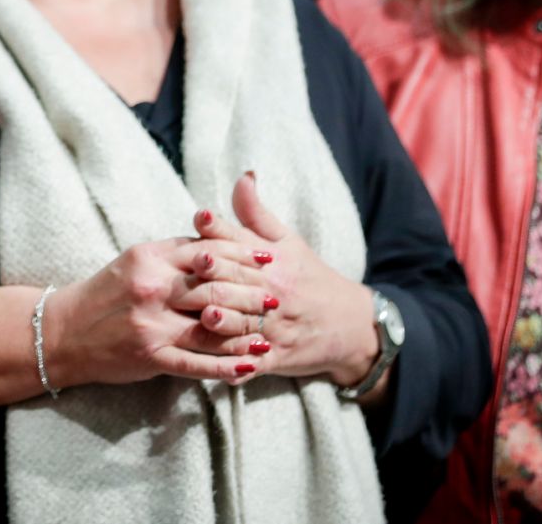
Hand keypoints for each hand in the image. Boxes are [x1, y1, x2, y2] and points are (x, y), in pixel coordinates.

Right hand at [47, 238, 261, 388]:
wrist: (62, 332)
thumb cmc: (104, 294)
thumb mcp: (134, 261)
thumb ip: (173, 253)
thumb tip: (215, 245)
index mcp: (150, 257)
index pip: (206, 250)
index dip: (240, 253)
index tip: (266, 257)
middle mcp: (152, 286)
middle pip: (214, 286)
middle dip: (249, 292)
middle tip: (275, 297)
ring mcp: (150, 323)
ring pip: (210, 325)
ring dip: (245, 331)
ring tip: (269, 333)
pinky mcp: (149, 355)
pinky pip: (195, 362)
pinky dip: (225, 366)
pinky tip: (247, 367)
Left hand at [178, 173, 377, 387]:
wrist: (351, 325)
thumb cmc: (310, 277)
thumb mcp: (288, 242)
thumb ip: (257, 213)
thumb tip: (243, 175)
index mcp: (272, 261)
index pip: (240, 242)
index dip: (218, 230)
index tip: (199, 218)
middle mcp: (273, 291)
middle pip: (239, 281)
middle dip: (214, 275)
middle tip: (190, 268)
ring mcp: (275, 327)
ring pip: (245, 323)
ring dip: (225, 321)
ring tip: (206, 315)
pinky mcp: (275, 358)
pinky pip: (254, 362)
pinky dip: (236, 366)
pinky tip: (217, 366)